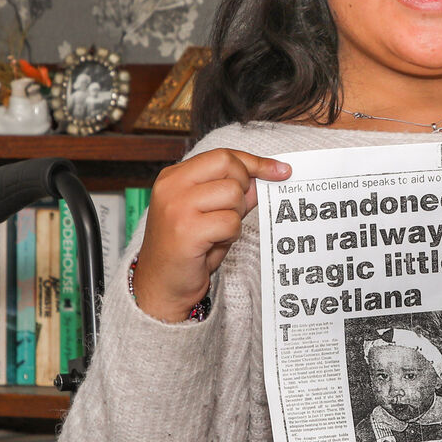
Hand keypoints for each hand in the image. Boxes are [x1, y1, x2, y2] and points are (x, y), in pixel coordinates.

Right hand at [133, 149, 290, 321]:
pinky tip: (214, 244)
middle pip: (229, 166)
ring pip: (233, 194)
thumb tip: (263, 176)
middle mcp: (172, 187)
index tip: (280, 171)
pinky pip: (231, 222)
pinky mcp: (187, 230)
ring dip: (235, 216)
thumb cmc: (186, 250)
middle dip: (243, 188)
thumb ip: (233, 193)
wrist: (161, 285)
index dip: (254, 162)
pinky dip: (231, 235)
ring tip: (218, 231)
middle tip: (232, 211)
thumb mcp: (209, 213)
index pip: (222, 156)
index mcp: (174, 177)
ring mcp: (177, 207)